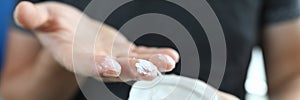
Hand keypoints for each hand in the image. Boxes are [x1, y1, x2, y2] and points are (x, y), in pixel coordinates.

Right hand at [14, 1, 178, 81]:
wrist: (72, 34)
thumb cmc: (56, 27)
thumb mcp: (44, 18)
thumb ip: (36, 18)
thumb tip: (23, 10)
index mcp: (72, 55)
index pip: (82, 63)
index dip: (94, 64)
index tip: (109, 66)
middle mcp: (96, 61)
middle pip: (114, 68)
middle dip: (133, 69)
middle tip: (151, 70)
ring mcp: (113, 58)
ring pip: (133, 63)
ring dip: (151, 63)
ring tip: (169, 62)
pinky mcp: (125, 52)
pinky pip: (141, 54)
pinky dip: (155, 55)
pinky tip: (171, 56)